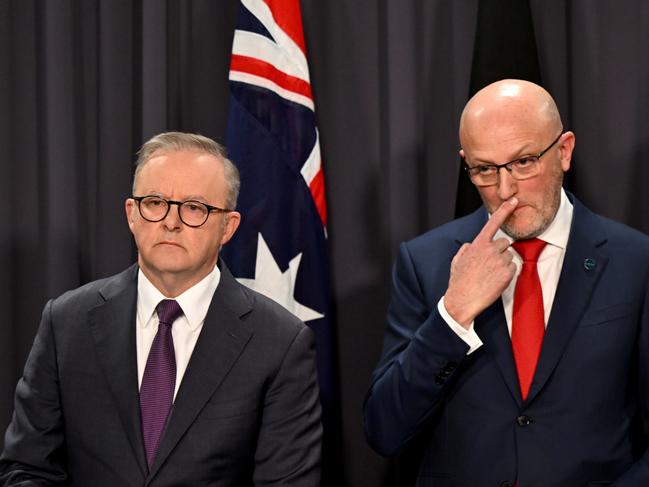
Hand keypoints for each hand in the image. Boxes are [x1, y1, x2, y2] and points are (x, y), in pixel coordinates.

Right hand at [444, 198, 518, 327]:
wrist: (462, 301)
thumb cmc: (458, 282)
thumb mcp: (457, 261)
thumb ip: (466, 249)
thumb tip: (472, 245)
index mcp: (477, 244)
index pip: (493, 223)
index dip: (504, 210)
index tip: (513, 200)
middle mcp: (490, 250)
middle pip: (505, 243)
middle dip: (500, 251)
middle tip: (490, 264)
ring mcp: (499, 261)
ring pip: (509, 256)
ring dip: (503, 263)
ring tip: (491, 275)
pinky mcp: (507, 274)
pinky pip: (513, 268)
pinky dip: (507, 274)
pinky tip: (495, 281)